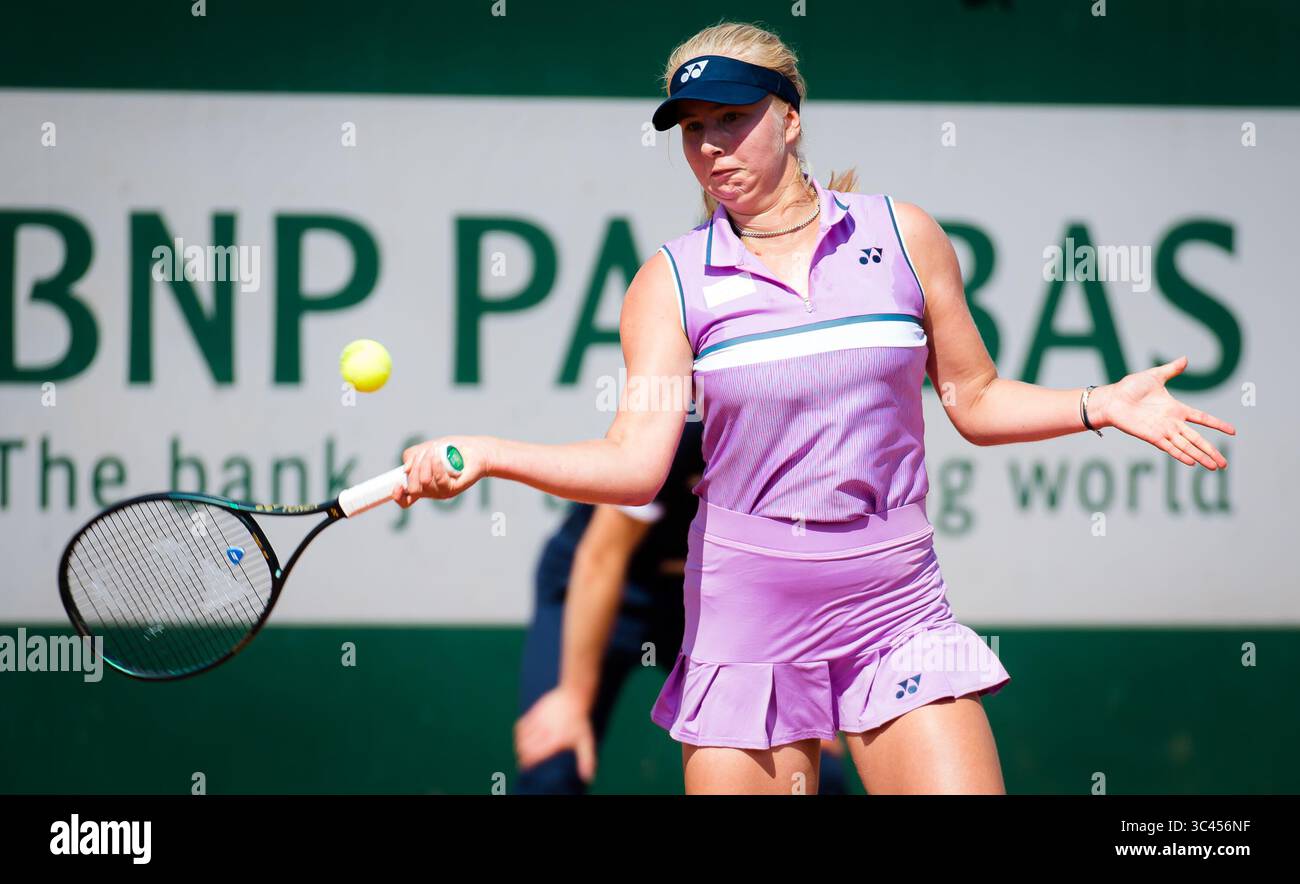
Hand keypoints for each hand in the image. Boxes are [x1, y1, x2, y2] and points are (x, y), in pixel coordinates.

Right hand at [391, 436, 490, 506]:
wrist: (474, 451)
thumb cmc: (449, 450)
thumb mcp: (425, 449)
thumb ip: (411, 456)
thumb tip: (405, 469)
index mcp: (421, 485)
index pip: (405, 500)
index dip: (397, 496)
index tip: (397, 484)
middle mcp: (430, 491)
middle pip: (412, 489)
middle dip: (413, 469)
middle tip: (424, 455)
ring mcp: (441, 492)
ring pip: (423, 483)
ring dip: (424, 464)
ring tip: (433, 452)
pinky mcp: (453, 489)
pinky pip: (439, 481)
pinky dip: (435, 466)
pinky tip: (437, 457)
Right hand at [514, 687, 597, 781]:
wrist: (574, 696)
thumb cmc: (580, 721)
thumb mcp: (586, 741)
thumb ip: (586, 760)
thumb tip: (588, 778)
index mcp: (555, 740)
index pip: (535, 755)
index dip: (527, 762)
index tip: (525, 766)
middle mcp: (545, 731)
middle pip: (525, 747)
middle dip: (522, 755)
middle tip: (524, 758)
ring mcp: (538, 720)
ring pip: (521, 737)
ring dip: (519, 745)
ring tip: (522, 749)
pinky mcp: (534, 712)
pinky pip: (520, 725)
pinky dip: (518, 733)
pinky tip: (521, 737)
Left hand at [1091, 355, 1235, 469]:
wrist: (1112, 398)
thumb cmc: (1130, 388)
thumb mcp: (1155, 376)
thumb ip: (1171, 370)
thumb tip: (1185, 359)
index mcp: (1176, 409)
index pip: (1202, 418)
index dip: (1217, 424)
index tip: (1233, 432)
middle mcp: (1172, 422)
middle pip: (1197, 439)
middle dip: (1211, 451)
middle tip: (1225, 464)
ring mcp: (1163, 430)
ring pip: (1187, 446)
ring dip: (1201, 456)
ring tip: (1215, 467)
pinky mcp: (1152, 436)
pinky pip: (1169, 447)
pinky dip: (1181, 454)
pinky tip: (1192, 463)